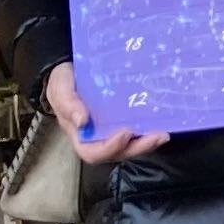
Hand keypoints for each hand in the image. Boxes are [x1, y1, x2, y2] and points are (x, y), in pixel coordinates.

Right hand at [45, 60, 166, 165]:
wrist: (71, 70)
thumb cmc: (62, 83)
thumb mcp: (60, 89)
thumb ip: (68, 104)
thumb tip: (82, 121)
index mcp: (80, 136)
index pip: (93, 153)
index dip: (110, 148)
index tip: (124, 133)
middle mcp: (98, 138)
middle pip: (119, 152)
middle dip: (139, 147)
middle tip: (157, 136)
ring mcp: (112, 131)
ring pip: (132, 145)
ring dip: (148, 142)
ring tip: (163, 134)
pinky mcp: (124, 120)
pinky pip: (138, 131)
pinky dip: (149, 129)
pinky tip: (163, 120)